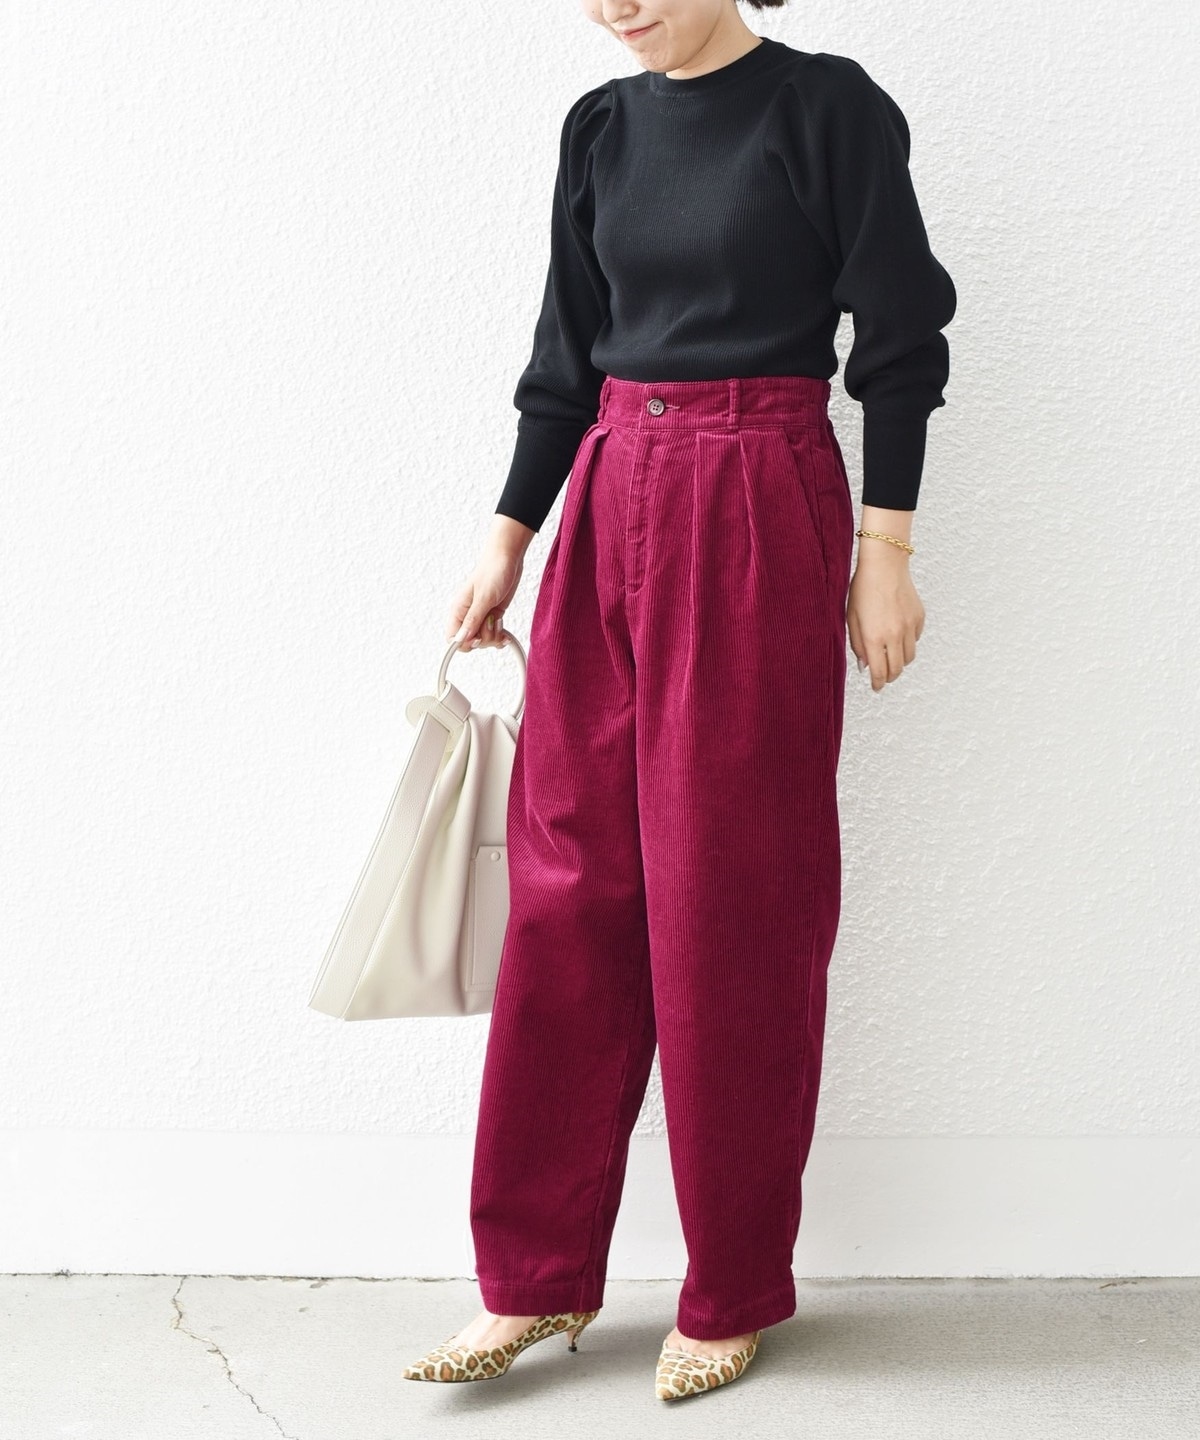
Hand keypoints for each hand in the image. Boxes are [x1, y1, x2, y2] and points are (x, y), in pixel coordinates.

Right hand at [446, 515, 533, 652]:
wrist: (508, 558)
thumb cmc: (493, 571)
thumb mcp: (484, 597)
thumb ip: (473, 620)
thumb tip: (462, 639)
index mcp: (458, 610)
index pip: (453, 638)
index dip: (465, 643)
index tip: (478, 637)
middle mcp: (467, 615)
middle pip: (470, 642)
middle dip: (484, 639)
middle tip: (492, 623)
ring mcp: (480, 616)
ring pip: (483, 640)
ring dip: (494, 636)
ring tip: (499, 621)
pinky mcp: (492, 616)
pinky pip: (493, 634)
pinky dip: (500, 635)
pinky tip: (504, 631)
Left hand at [846, 543, 924, 691]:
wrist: (885, 565)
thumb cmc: (863, 588)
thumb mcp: (851, 618)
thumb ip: (857, 644)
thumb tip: (866, 666)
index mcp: (873, 637)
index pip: (879, 672)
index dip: (877, 683)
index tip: (876, 687)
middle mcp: (894, 635)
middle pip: (896, 669)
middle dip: (888, 676)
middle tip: (882, 677)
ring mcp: (909, 627)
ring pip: (909, 657)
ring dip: (899, 662)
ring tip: (890, 658)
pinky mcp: (919, 618)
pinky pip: (915, 640)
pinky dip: (908, 643)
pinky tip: (898, 636)